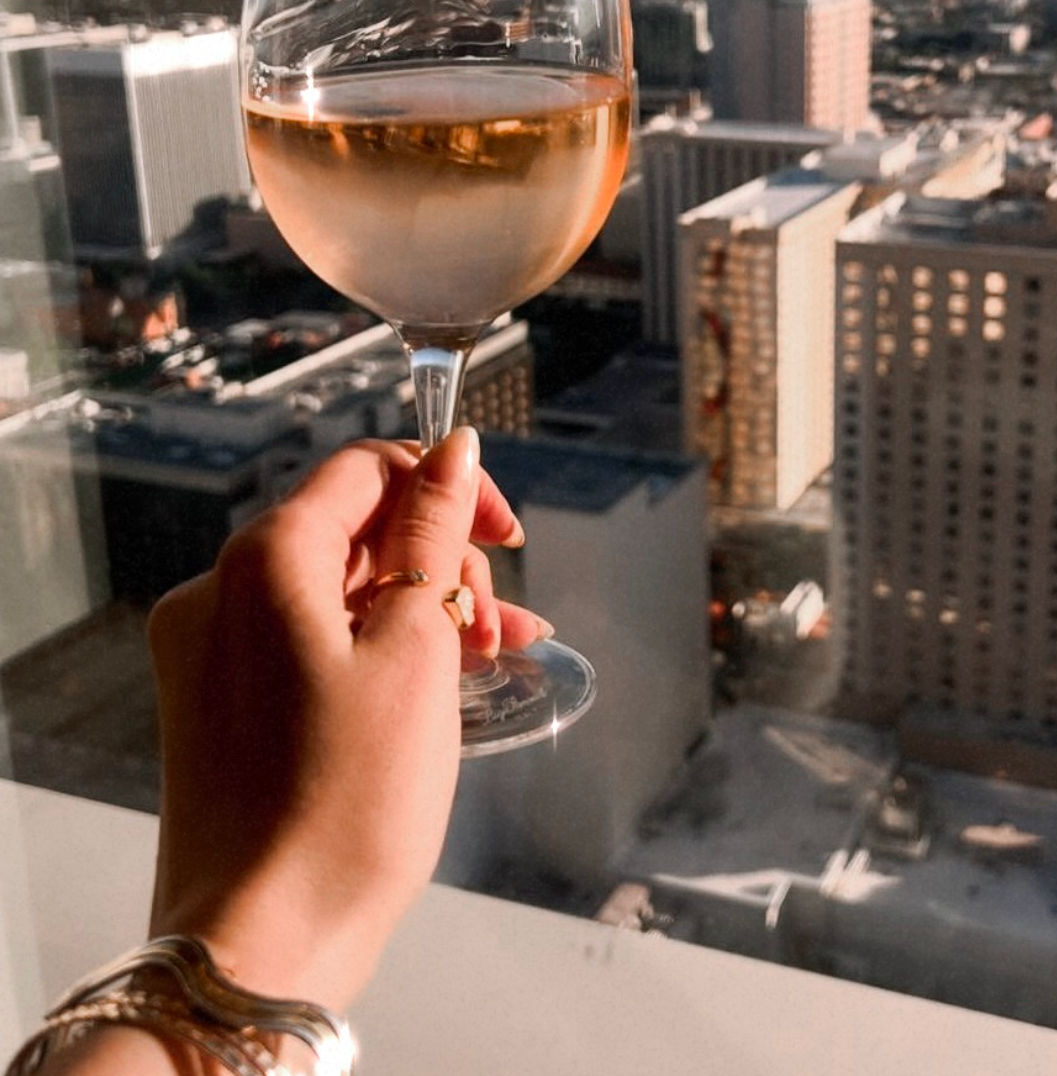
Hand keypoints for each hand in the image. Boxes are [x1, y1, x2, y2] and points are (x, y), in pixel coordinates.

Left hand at [145, 429, 537, 1008]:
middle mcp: (220, 592)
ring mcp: (212, 652)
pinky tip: (443, 682)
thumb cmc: (349, 797)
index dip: (447, 486)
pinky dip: (378, 650)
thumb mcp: (415, 648)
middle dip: (440, 562)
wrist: (264, 944)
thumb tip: (455, 448)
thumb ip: (432, 534)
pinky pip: (313, 643)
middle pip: (354, 530)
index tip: (508, 538)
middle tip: (496, 631)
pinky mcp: (221, 704)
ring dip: (421, 609)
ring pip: (340, 591)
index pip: (366, 470)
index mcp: (263, 561)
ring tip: (495, 658)